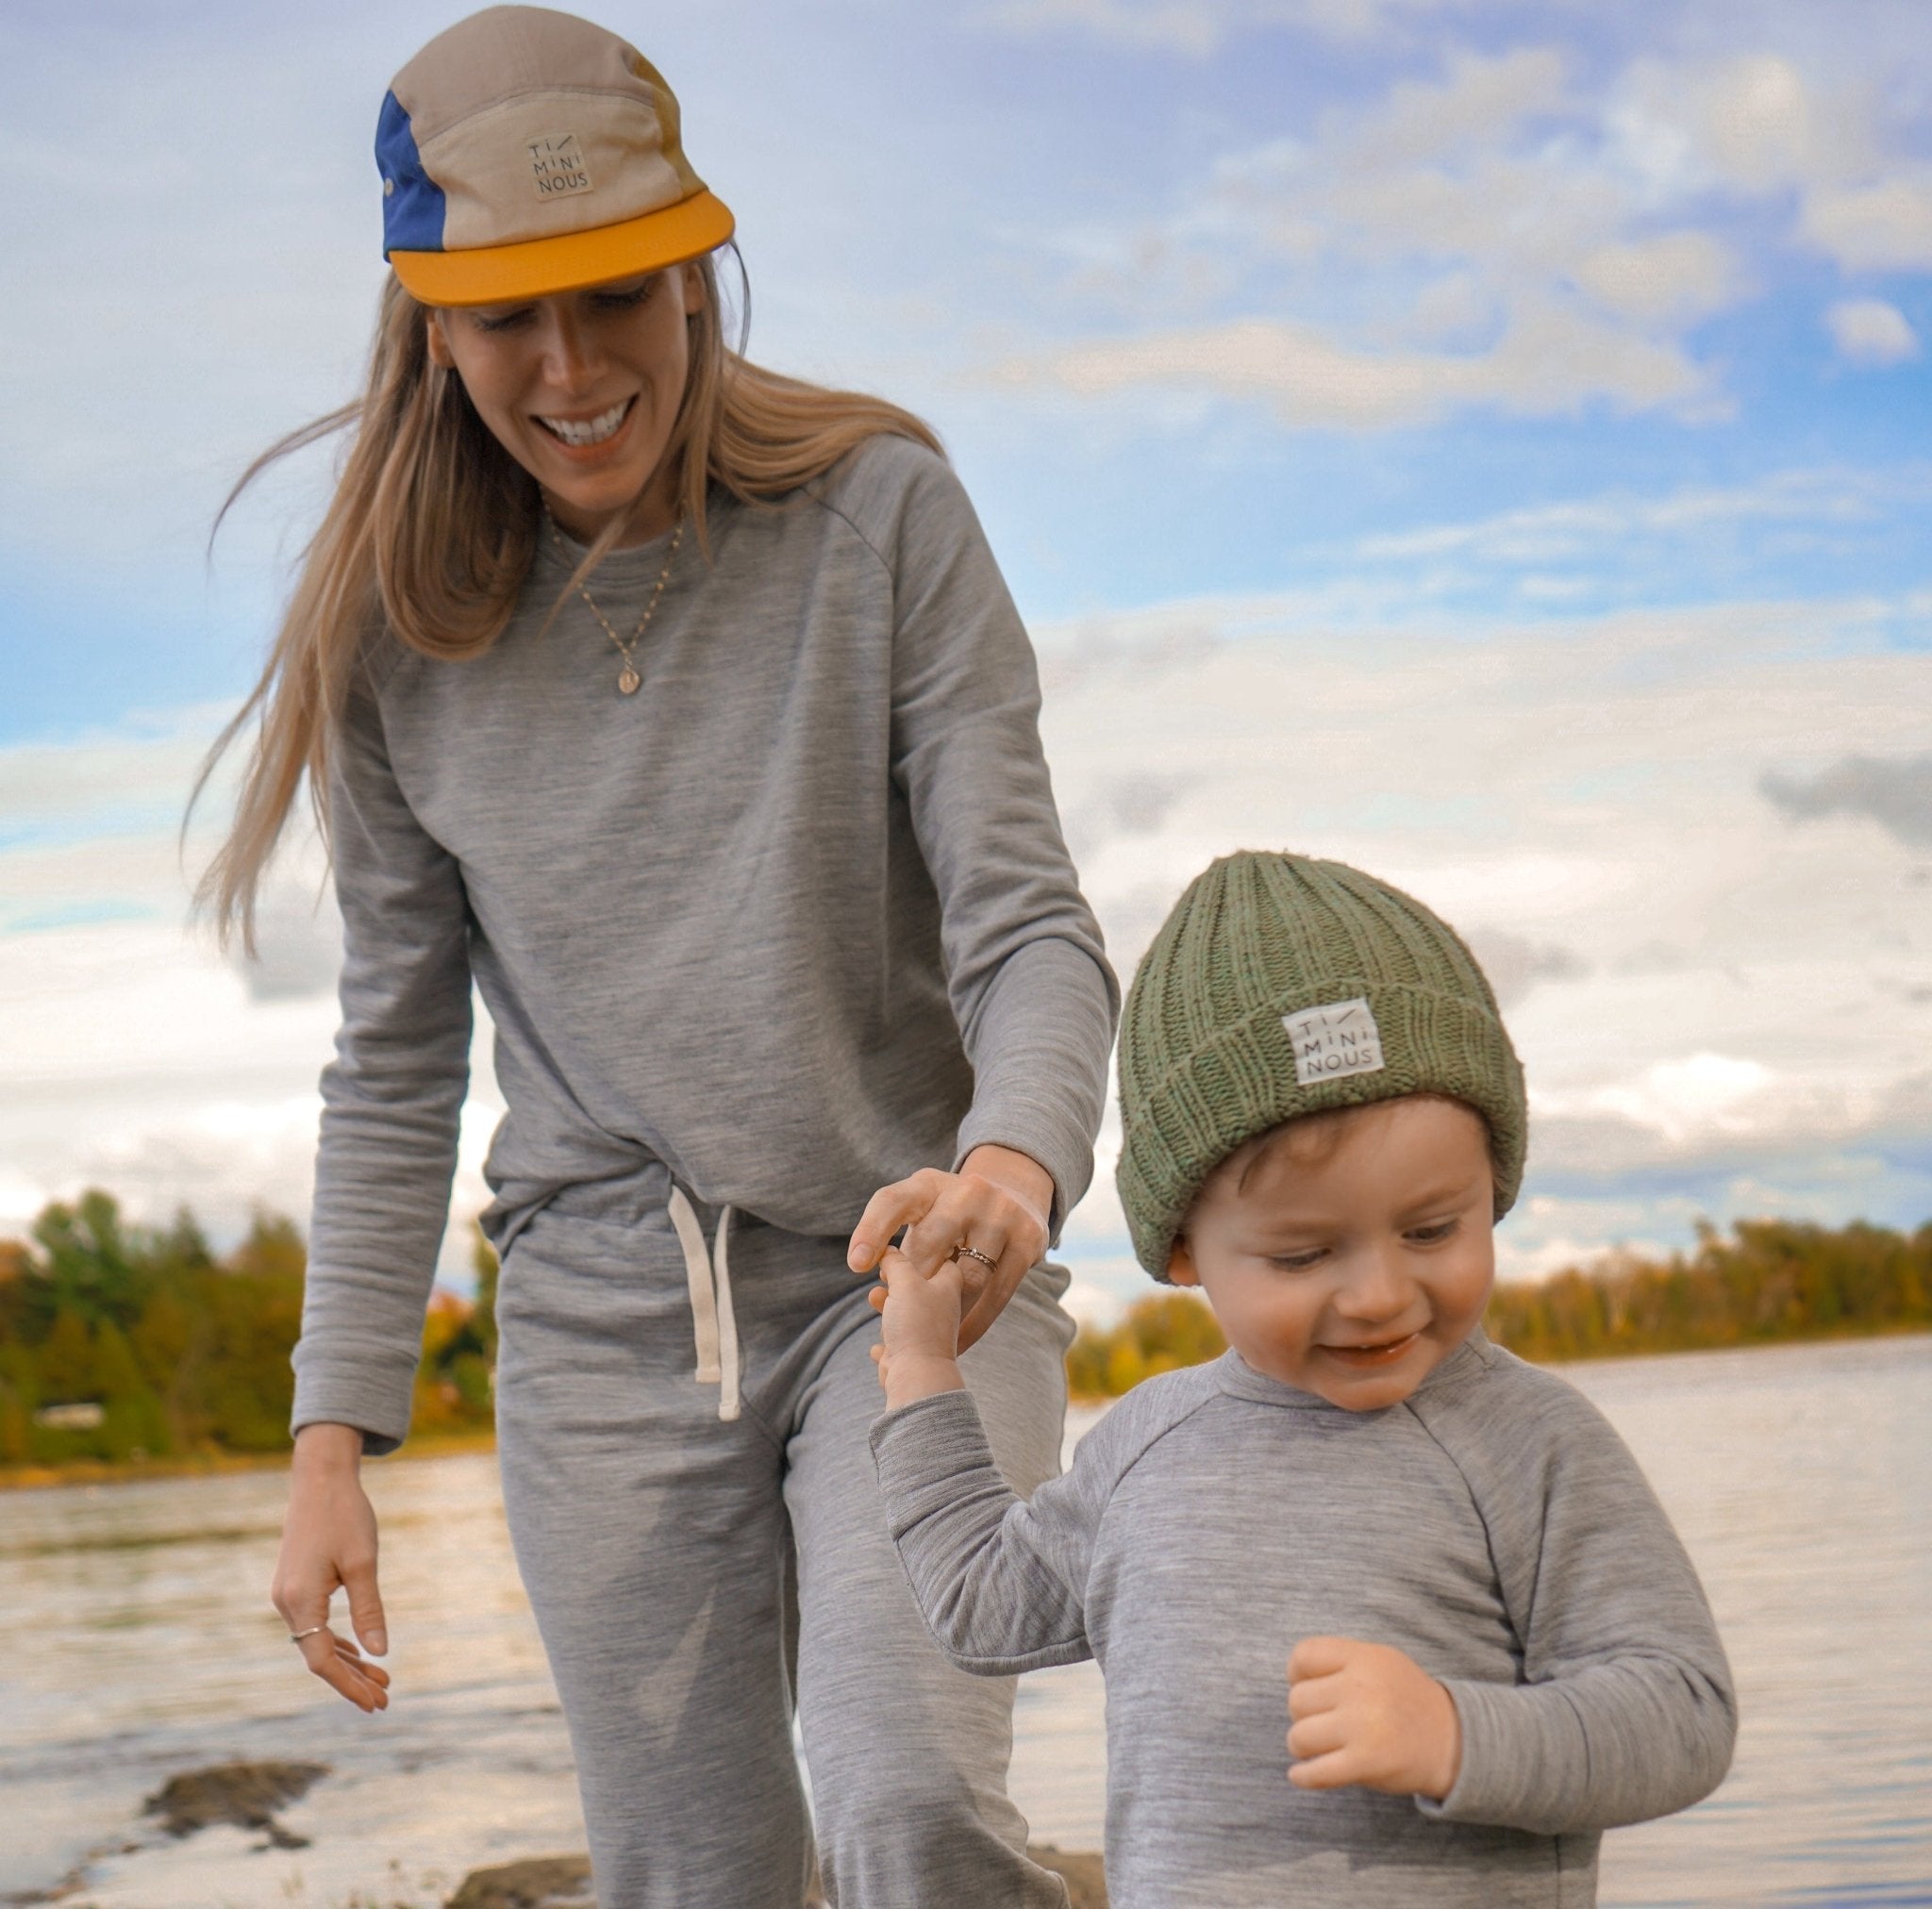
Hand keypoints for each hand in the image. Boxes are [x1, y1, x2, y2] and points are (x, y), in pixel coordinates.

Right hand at [270, 1423, 392, 1713]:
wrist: (320, 1478)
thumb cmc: (345, 1515)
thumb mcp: (363, 1563)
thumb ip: (369, 1609)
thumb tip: (380, 1653)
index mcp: (300, 1600)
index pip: (322, 1659)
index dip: (349, 1684)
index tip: (376, 1701)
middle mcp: (286, 1602)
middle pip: (319, 1656)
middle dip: (352, 1679)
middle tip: (386, 1699)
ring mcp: (287, 1594)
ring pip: (317, 1641)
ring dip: (348, 1661)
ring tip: (382, 1680)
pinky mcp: (295, 1585)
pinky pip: (315, 1624)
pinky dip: (337, 1640)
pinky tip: (359, 1653)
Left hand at [848, 1143, 1053, 1351]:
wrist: (1014, 1195)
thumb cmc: (949, 1217)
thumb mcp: (923, 1216)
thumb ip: (899, 1253)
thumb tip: (878, 1299)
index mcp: (929, 1183)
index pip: (892, 1202)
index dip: (872, 1232)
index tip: (856, 1265)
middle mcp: (968, 1191)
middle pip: (930, 1245)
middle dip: (915, 1284)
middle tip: (905, 1314)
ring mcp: (1001, 1213)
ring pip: (967, 1276)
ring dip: (948, 1310)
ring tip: (932, 1334)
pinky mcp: (1027, 1240)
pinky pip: (997, 1293)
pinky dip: (975, 1322)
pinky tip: (958, 1340)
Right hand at [868, 1246, 969, 1409]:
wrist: (917, 1374)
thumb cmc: (916, 1324)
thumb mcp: (904, 1281)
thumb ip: (896, 1262)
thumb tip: (888, 1250)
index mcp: (950, 1287)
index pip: (946, 1260)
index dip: (926, 1252)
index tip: (904, 1251)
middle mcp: (944, 1310)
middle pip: (922, 1287)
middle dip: (897, 1282)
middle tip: (883, 1278)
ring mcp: (931, 1334)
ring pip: (907, 1314)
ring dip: (887, 1308)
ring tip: (874, 1300)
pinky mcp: (915, 1355)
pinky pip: (898, 1344)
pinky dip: (887, 1343)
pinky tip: (879, 1347)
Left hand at [1286, 1636, 1459, 1799]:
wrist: (1453, 1742)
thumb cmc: (1406, 1700)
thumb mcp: (1380, 1662)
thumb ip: (1341, 1663)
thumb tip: (1294, 1680)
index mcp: (1363, 1658)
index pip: (1304, 1655)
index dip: (1297, 1674)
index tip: (1308, 1687)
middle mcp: (1360, 1687)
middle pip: (1296, 1700)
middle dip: (1303, 1714)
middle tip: (1323, 1722)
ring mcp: (1363, 1726)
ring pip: (1299, 1736)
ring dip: (1303, 1746)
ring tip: (1317, 1747)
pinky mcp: (1365, 1763)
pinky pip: (1316, 1772)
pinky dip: (1304, 1776)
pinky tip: (1301, 1774)